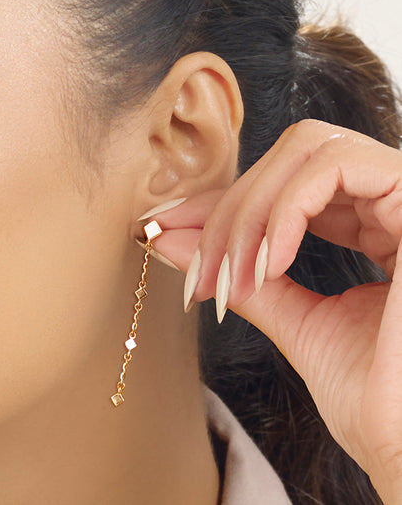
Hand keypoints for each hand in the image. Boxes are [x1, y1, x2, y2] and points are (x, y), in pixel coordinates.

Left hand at [145, 119, 401, 502]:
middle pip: (288, 159)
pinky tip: (268, 263)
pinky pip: (335, 166)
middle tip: (196, 267)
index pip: (285, 186)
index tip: (170, 230)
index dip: (223, 203)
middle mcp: (390, 206)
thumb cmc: (374, 399)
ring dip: (248, 210)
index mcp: (372, 229)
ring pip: (305, 151)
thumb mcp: (297, 323)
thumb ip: (243, 276)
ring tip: (231, 276)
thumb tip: (172, 240)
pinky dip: (284, 209)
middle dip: (227, 210)